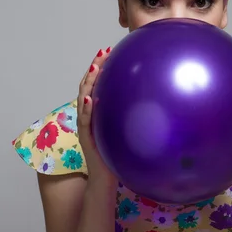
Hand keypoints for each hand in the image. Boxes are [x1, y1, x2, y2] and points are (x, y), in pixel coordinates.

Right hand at [77, 47, 116, 183]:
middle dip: (94, 68)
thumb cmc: (115, 155)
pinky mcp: (86, 137)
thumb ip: (126, 114)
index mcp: (95, 111)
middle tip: (103, 52)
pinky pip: (85, 120)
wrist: (103, 180)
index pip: (95, 84)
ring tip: (95, 68)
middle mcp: (87, 115)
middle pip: (87, 86)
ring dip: (89, 83)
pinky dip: (86, 108)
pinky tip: (90, 98)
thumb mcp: (121, 130)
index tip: (109, 51)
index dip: (100, 68)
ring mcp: (85, 126)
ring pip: (83, 99)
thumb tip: (148, 100)